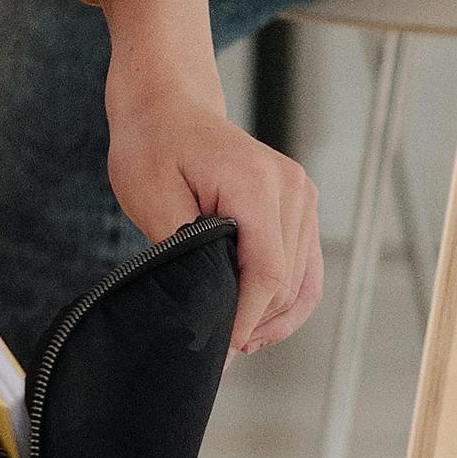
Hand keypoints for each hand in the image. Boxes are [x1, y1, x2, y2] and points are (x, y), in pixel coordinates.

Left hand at [73, 0, 313, 349]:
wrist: (168, 102)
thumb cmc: (152, 143)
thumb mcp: (152, 199)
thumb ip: (184, 254)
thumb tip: (207, 310)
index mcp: (256, 184)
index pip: (267, 272)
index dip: (244, 319)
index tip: (217, 350)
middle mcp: (291, 188)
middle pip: (289, 283)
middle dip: (255, 325)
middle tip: (215, 355)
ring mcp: (301, 196)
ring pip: (303, 282)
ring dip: (273, 319)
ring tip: (233, 343)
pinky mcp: (299, 206)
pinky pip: (304, 267)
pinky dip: (283, 300)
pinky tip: (252, 322)